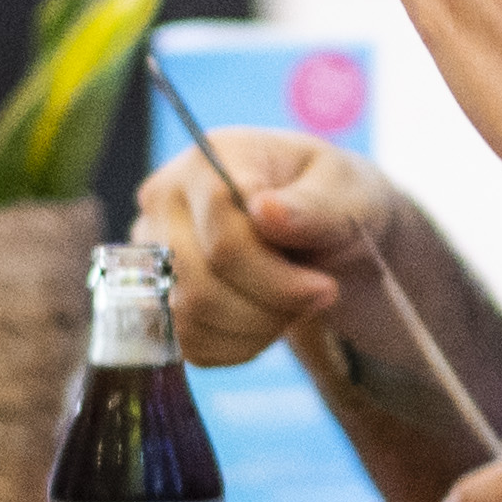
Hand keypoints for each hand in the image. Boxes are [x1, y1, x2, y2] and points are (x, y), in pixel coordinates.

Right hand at [134, 128, 398, 368]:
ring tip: (294, 307)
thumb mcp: (349, 193)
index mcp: (212, 156)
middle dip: (269, 304)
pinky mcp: (155, 291)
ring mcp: (152, 246)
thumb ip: (314, 206)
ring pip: (189, 314)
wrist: (325, 231)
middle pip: (199, 278)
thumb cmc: (336, 201)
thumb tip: (266, 212)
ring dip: (256, 327)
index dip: (273, 273)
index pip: (221, 227)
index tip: (324, 288)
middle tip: (317, 298)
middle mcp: (166, 197)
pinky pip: (187, 341)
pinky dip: (238, 345)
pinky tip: (269, 321)